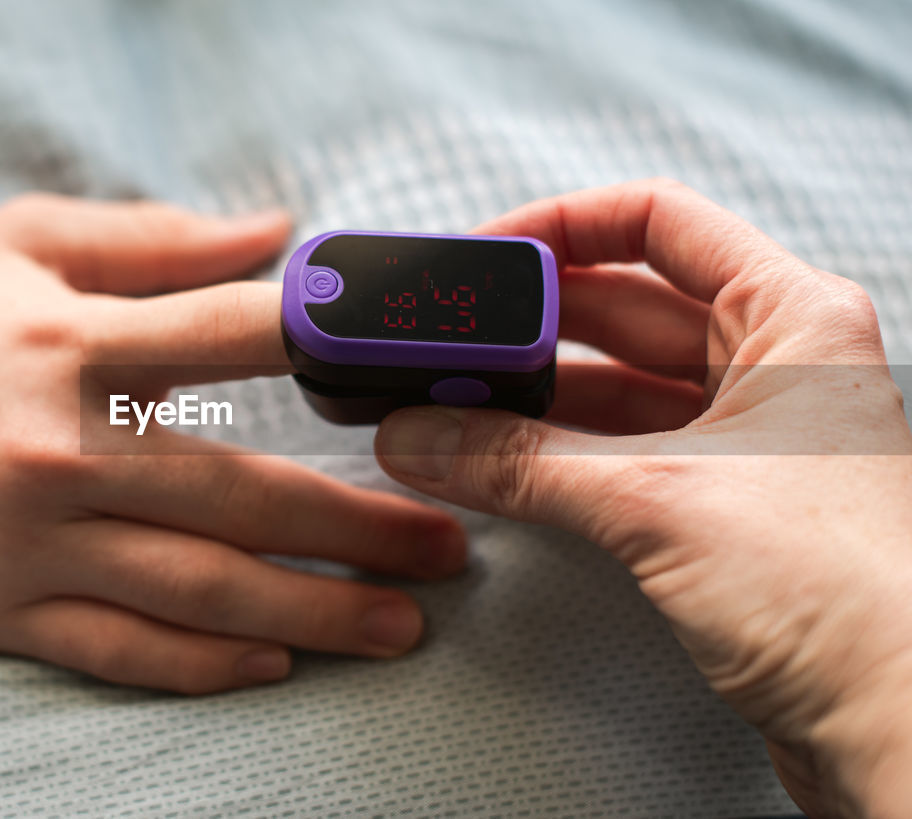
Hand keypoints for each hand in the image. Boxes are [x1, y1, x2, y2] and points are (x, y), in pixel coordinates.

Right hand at [0, 186, 465, 694]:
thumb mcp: (27, 242)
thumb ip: (155, 240)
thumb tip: (276, 231)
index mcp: (77, 345)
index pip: (239, 339)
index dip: (342, 348)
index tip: (423, 376)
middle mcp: (63, 450)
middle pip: (246, 495)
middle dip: (362, 527)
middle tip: (450, 548)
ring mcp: (32, 542)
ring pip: (200, 590)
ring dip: (315, 612)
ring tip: (402, 624)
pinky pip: (117, 648)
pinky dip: (201, 664)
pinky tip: (275, 666)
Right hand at [374, 179, 911, 816]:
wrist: (899, 724)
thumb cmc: (849, 595)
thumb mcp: (658, 500)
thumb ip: (522, 461)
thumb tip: (426, 434)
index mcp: (789, 319)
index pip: (658, 223)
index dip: (563, 226)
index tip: (486, 256)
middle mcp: (770, 368)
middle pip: (625, 307)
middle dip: (530, 325)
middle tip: (449, 346)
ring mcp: (745, 440)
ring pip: (615, 387)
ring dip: (532, 398)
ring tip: (450, 405)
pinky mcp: (719, 507)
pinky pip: (616, 454)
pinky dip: (552, 455)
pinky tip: (494, 462)